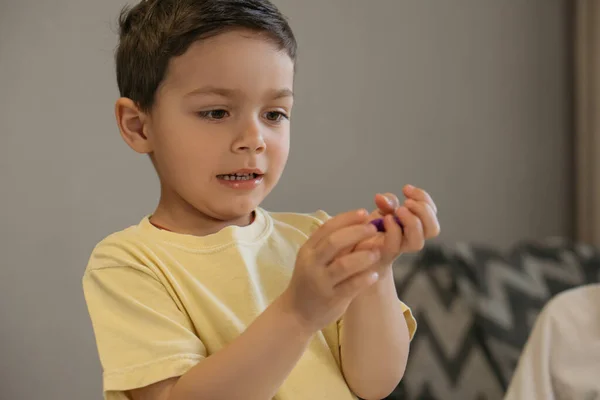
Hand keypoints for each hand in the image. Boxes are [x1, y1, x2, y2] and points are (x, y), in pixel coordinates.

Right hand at [281, 209, 381, 332]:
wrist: (297, 313)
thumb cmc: (310, 281)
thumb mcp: (315, 260)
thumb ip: (333, 245)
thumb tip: (360, 225)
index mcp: (308, 250)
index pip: (327, 227)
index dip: (347, 218)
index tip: (364, 213)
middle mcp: (312, 263)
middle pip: (334, 242)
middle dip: (357, 232)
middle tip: (374, 229)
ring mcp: (320, 282)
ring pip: (343, 265)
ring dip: (363, 256)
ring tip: (377, 252)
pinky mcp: (330, 299)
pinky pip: (350, 286)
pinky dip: (364, 279)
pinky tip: (375, 275)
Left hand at [346, 185, 439, 271]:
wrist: (356, 246)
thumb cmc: (372, 227)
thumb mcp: (382, 210)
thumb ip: (387, 202)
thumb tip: (381, 198)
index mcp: (416, 224)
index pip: (432, 212)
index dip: (423, 198)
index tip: (406, 188)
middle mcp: (412, 238)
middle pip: (433, 230)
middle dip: (423, 211)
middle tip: (407, 202)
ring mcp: (400, 248)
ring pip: (418, 243)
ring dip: (412, 222)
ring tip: (399, 210)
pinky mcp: (385, 253)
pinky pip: (395, 244)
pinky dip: (393, 229)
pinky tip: (385, 219)